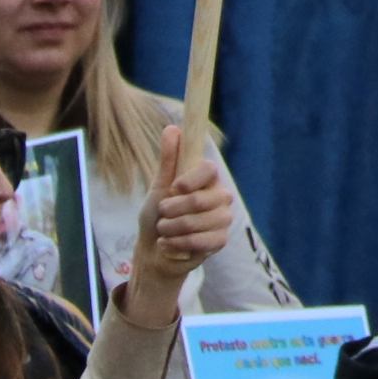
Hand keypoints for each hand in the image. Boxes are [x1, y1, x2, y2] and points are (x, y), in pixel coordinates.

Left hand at [123, 129, 233, 326]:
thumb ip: (169, 159)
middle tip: (162, 215)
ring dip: (170, 229)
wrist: (154, 250)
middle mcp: (221, 196)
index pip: (209, 169)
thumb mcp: (159, 185)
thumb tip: (172, 128)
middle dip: (171, 211)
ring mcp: (223, 219)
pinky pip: (200, 240)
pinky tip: (169, 244)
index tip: (173, 188)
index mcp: (208, 180)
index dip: (189, 180)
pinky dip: (177, 243)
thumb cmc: (157, 215)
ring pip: (196, 222)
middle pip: (198, 200)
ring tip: (164, 231)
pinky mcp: (220, 240)